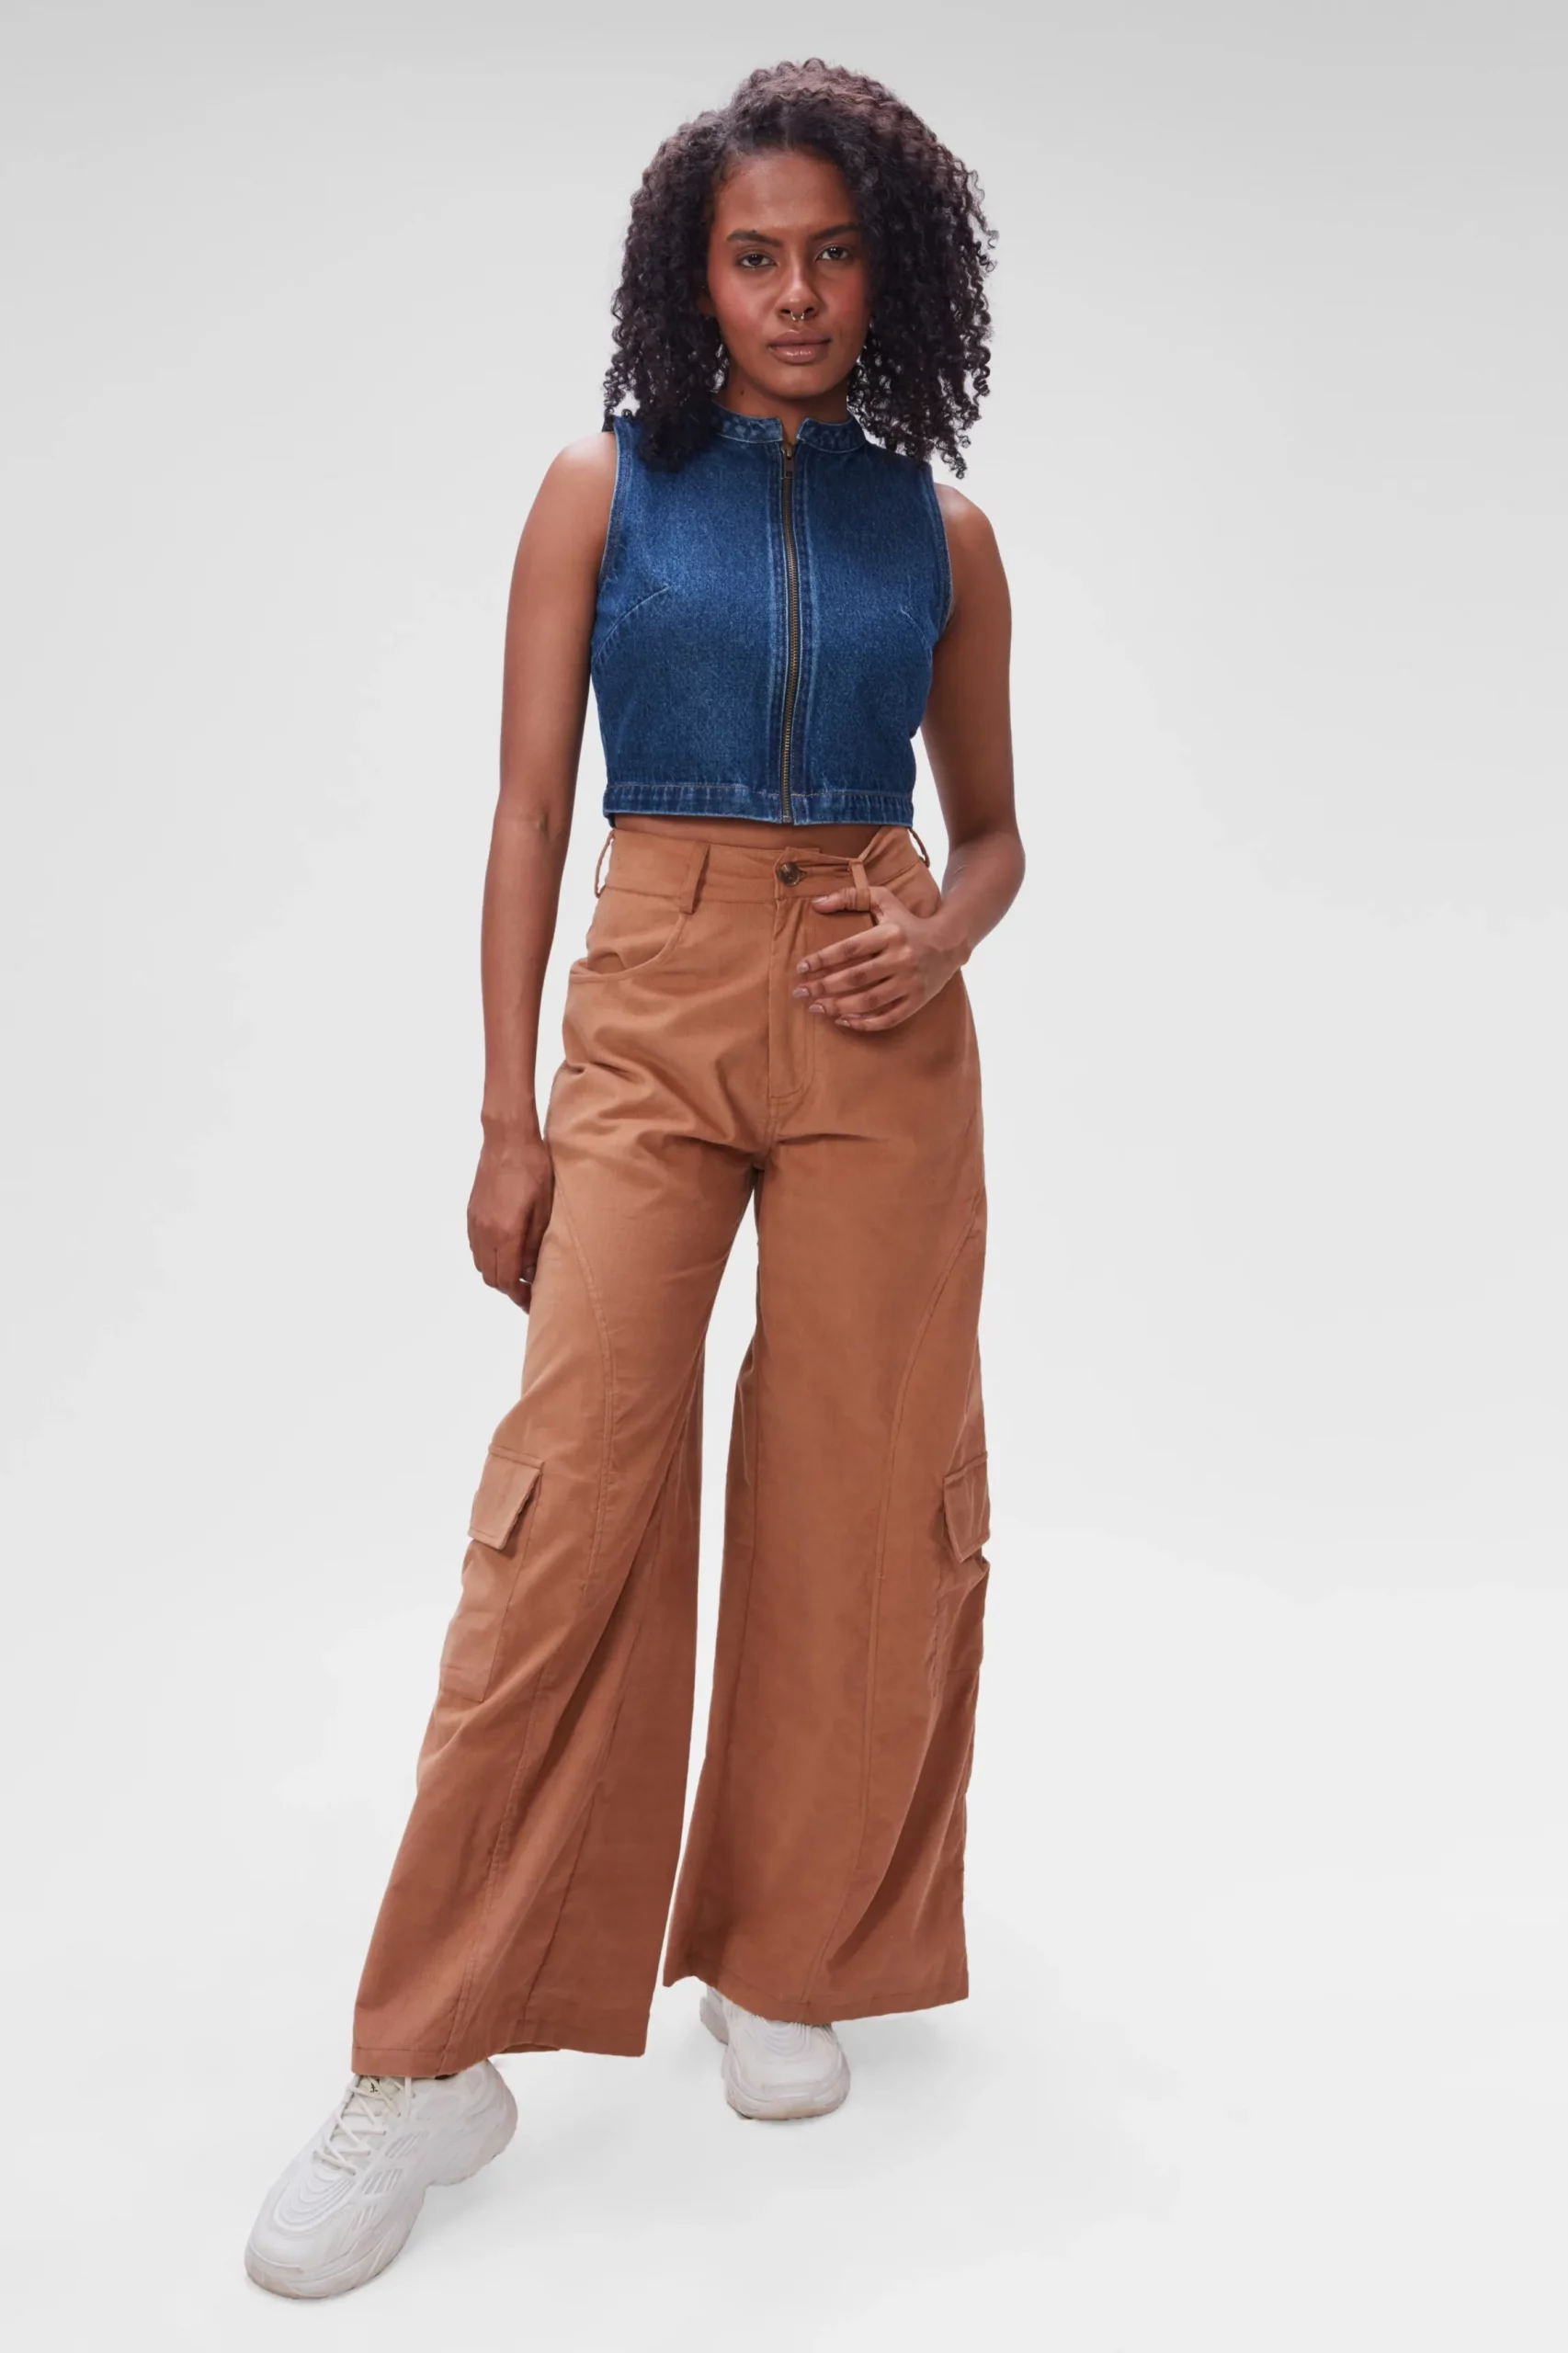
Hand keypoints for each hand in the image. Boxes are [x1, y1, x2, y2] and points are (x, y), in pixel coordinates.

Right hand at [467, 1129, 554, 1310]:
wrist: (507, 1139)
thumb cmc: (533, 1168)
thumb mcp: (544, 1207)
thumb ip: (536, 1243)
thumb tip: (533, 1270)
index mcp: (505, 1233)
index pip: (507, 1278)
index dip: (519, 1296)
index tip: (532, 1302)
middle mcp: (485, 1232)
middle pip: (491, 1276)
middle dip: (508, 1288)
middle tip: (528, 1289)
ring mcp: (475, 1222)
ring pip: (481, 1264)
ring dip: (497, 1273)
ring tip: (518, 1272)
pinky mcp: (471, 1212)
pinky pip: (476, 1247)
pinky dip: (488, 1257)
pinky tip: (505, 1251)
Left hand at [791, 881, 963, 1030]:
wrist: (949, 942)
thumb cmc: (908, 921)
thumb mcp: (884, 899)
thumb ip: (851, 896)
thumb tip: (816, 903)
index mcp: (890, 934)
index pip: (850, 949)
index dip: (823, 959)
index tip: (802, 967)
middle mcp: (901, 958)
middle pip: (856, 977)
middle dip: (824, 986)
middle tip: (801, 992)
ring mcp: (911, 982)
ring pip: (869, 1000)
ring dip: (839, 1007)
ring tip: (816, 1008)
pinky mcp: (918, 1000)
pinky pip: (889, 1018)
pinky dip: (865, 1023)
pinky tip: (844, 1021)